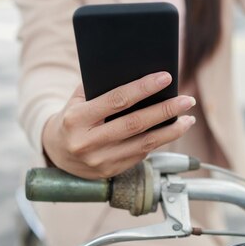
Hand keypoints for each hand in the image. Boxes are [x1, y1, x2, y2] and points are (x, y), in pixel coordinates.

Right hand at [42, 72, 195, 178]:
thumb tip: (139, 73)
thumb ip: (100, 87)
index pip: (116, 100)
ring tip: (188, 118)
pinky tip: (171, 131)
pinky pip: (140, 155)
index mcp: (76, 120)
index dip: (143, 88)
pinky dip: (159, 142)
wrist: (56, 152)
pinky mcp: (110, 172)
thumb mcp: (77, 100)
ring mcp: (100, 161)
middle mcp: (87, 143)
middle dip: (165, 110)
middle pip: (135, 124)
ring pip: (144, 144)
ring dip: (171, 131)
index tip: (165, 77)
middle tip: (187, 100)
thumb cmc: (72, 118)